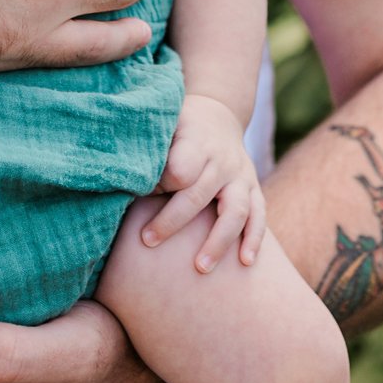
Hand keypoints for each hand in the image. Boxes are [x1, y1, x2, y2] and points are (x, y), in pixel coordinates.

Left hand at [142, 95, 265, 271]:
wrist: (218, 115)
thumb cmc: (178, 128)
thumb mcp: (163, 125)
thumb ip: (148, 148)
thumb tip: (123, 178)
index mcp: (196, 142)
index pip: (180, 170)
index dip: (159, 185)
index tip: (140, 192)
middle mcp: (221, 160)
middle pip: (199, 194)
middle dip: (172, 221)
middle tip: (147, 240)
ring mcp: (240, 176)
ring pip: (235, 210)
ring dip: (218, 241)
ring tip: (201, 268)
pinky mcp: (253, 188)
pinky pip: (259, 215)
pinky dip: (254, 238)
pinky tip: (246, 262)